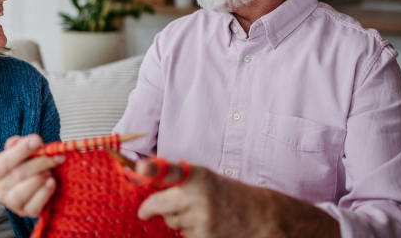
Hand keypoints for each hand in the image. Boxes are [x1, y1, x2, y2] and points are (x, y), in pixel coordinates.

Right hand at [0, 134, 64, 217]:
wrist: (38, 180)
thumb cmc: (28, 164)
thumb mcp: (22, 151)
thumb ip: (18, 144)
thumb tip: (16, 141)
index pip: (3, 163)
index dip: (20, 151)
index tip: (37, 140)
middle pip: (17, 176)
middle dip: (40, 163)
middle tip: (55, 156)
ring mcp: (11, 204)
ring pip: (21, 194)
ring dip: (40, 179)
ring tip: (50, 172)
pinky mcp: (26, 212)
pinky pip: (34, 206)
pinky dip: (45, 192)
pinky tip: (51, 182)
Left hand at [136, 159, 339, 237]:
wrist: (260, 217)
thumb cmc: (227, 193)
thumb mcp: (205, 177)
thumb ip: (179, 179)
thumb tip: (147, 180)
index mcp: (198, 176)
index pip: (172, 170)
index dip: (154, 169)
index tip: (140, 168)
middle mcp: (199, 197)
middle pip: (159, 205)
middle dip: (151, 209)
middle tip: (144, 212)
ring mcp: (202, 221)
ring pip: (171, 223)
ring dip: (178, 220)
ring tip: (201, 214)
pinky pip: (183, 236)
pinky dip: (189, 233)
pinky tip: (206, 227)